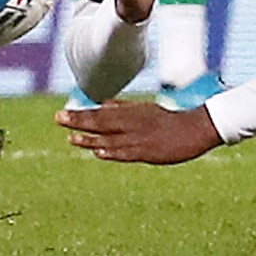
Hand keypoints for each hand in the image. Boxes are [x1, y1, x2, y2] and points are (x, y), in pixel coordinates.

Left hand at [57, 98, 224, 165]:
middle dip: (79, 121)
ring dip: (90, 138)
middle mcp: (133, 123)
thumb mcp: (145, 109)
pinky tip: (98, 151)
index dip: (81, 114)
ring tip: (71, 139)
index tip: (62, 114)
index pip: (101, 113)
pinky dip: (112, 151)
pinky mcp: (148, 152)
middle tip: (58, 119)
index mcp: (132, 112)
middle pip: (102, 122)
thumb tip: (103, 104)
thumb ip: (123, 108)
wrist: (196, 129)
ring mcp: (140, 137)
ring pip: (111, 138)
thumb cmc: (169, 120)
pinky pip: (126, 152)